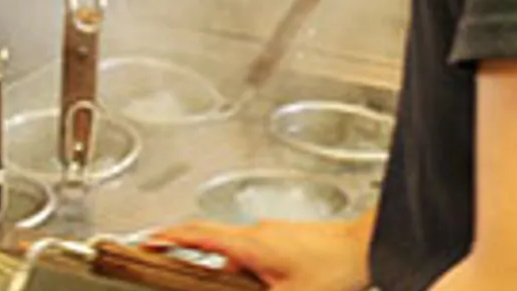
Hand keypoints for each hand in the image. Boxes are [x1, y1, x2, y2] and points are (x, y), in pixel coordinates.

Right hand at [151, 216, 372, 290]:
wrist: (368, 247)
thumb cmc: (335, 269)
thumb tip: (222, 289)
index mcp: (250, 243)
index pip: (198, 233)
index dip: (168, 237)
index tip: (148, 241)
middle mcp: (259, 232)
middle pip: (217, 251)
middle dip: (207, 274)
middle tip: (193, 279)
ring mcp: (274, 233)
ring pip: (241, 257)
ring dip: (238, 278)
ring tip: (263, 287)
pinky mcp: (287, 239)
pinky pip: (258, 256)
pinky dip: (254, 274)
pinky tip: (273, 286)